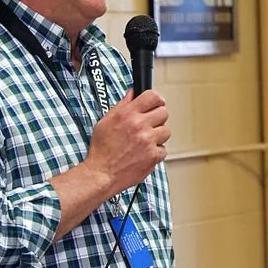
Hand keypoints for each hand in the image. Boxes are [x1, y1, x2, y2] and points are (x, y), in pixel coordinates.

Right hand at [50, 88, 170, 240]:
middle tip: (149, 126)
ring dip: (158, 136)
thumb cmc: (101, 150)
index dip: (157, 100)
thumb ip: (122, 106)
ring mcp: (148, 141)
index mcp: (127, 114)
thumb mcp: (105, 122)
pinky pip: (163, 150)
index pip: (153, 97)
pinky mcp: (153, 156)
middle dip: (157, 119)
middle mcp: (139, 125)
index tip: (156, 104)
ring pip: (166, 131)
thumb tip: (132, 93)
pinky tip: (144, 154)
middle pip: (164, 113)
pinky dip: (155, 153)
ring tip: (145, 142)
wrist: (101, 174)